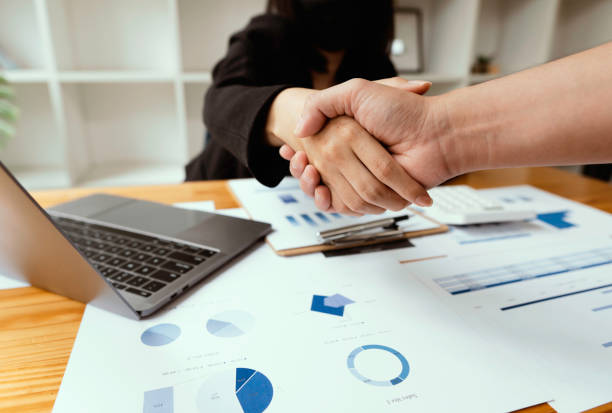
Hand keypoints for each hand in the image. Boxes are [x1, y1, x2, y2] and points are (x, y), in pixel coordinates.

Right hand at [281, 77, 453, 209]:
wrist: (434, 137)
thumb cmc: (403, 113)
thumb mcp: (357, 92)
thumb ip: (323, 102)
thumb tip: (299, 126)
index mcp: (346, 135)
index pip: (312, 149)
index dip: (298, 153)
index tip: (293, 150)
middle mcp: (353, 157)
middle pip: (314, 171)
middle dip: (302, 168)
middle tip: (301, 160)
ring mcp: (362, 177)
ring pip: (323, 189)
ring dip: (311, 184)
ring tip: (309, 171)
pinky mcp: (372, 197)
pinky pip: (341, 205)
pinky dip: (328, 200)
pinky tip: (321, 189)